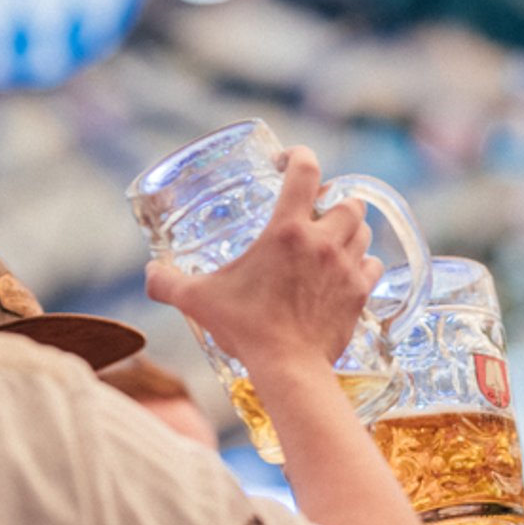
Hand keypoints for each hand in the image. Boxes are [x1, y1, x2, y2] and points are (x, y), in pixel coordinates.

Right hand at [145, 147, 382, 373]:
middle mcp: (324, 241)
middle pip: (348, 200)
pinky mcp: (360, 294)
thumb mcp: (198, 301)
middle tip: (315, 212)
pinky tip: (348, 271)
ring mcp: (347, 268)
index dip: (300, 156)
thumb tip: (150, 274)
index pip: (307, 170)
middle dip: (334, 200)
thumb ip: (168, 283)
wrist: (288, 368)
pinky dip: (364, 264)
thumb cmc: (245, 329)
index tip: (288, 162)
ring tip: (332, 239)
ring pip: (363, 230)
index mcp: (287, 230)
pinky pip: (373, 266)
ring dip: (350, 229)